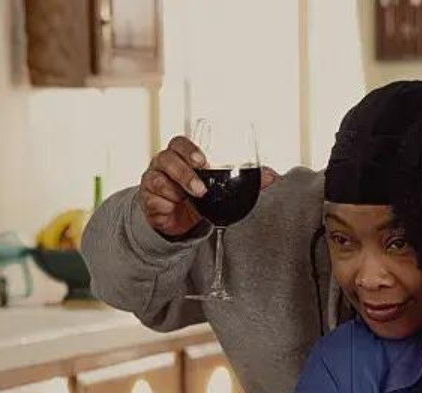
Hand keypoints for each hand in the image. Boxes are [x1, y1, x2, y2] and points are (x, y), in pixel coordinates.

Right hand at [138, 136, 277, 236]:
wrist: (175, 220)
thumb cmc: (196, 196)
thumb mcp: (219, 188)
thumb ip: (246, 180)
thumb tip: (272, 176)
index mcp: (181, 155)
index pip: (180, 143)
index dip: (189, 148)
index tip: (203, 160)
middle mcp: (165, 163)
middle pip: (167, 156)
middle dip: (184, 167)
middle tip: (201, 180)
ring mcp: (154, 179)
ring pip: (159, 176)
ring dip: (180, 185)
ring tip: (198, 195)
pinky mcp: (148, 196)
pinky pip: (154, 194)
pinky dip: (167, 199)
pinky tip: (176, 203)